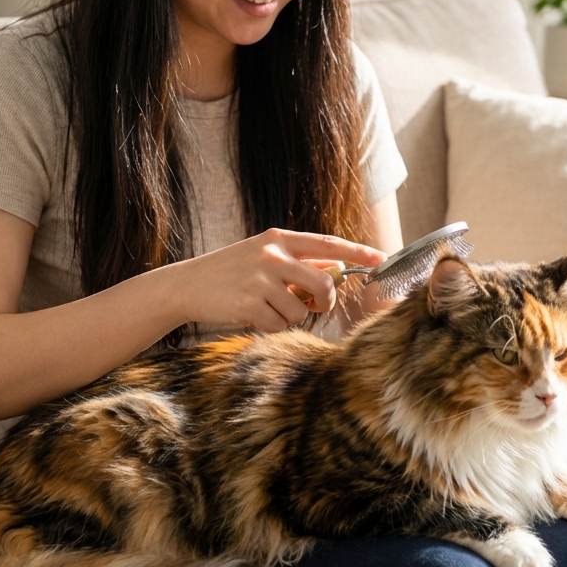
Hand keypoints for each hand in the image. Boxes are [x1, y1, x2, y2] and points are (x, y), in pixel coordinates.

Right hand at [173, 228, 384, 332]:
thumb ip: (295, 262)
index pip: (327, 244)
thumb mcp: (262, 256)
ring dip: (289, 316)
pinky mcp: (248, 304)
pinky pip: (280, 325)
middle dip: (324, 301)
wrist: (186, 285)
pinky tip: (252, 316)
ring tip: (265, 307)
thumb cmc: (228, 272)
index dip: (357, 253)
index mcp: (278, 239)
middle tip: (313, 305)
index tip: (381, 258)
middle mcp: (272, 256)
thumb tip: (333, 269)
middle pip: (323, 284)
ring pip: (301, 310)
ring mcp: (260, 279)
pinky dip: (271, 326)